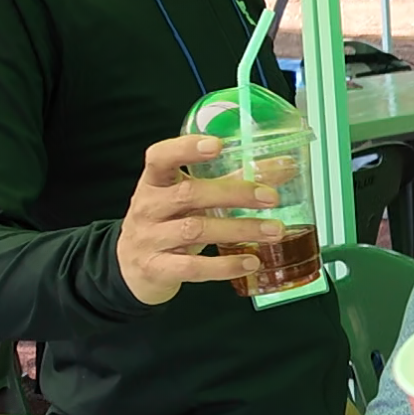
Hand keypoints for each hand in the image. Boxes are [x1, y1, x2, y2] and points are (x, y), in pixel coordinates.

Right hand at [119, 135, 287, 306]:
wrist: (131, 267)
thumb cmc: (167, 223)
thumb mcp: (187, 198)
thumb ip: (229, 180)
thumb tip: (282, 167)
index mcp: (154, 182)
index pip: (160, 157)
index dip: (186, 149)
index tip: (218, 145)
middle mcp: (148, 207)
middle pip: (190, 194)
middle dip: (234, 193)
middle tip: (271, 197)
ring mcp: (150, 239)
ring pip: (196, 230)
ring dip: (240, 229)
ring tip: (274, 230)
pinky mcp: (158, 269)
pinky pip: (193, 267)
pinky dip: (224, 266)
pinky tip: (251, 261)